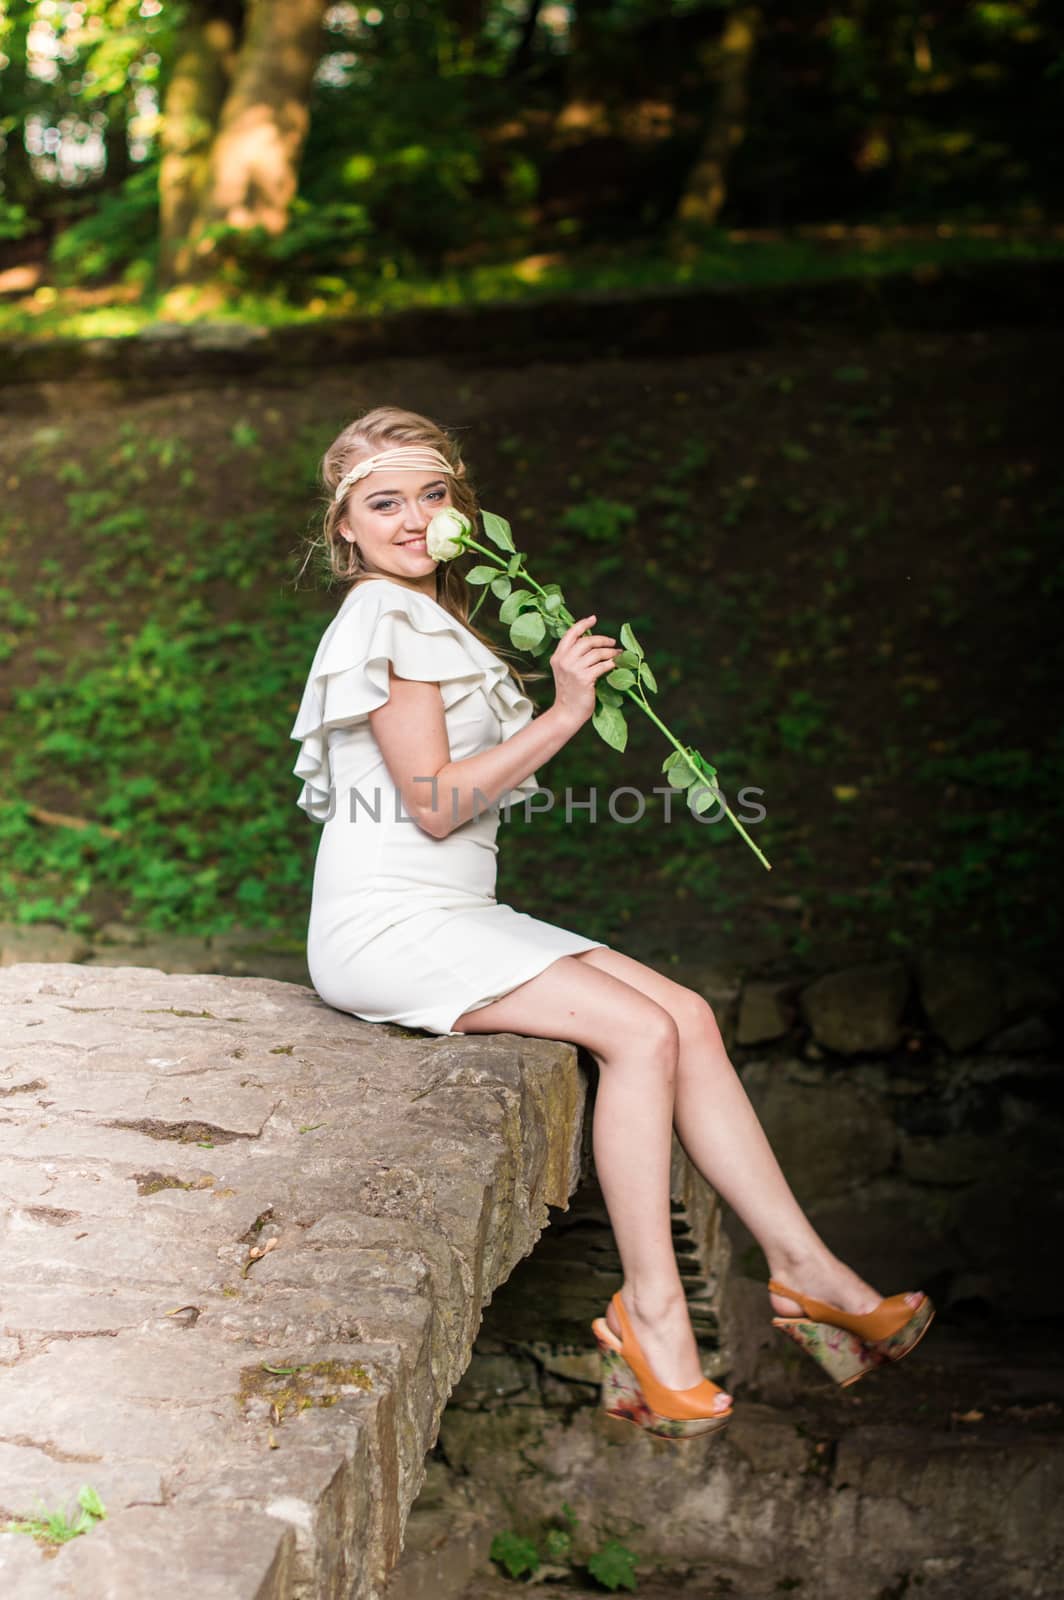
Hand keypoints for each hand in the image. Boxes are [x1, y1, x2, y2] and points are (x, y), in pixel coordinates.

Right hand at [549, 614, 620, 730]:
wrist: (567, 713)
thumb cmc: (569, 693)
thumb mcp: (566, 671)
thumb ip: (573, 656)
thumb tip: (592, 642)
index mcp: (557, 657)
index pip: (570, 634)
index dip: (583, 625)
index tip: (593, 619)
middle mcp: (564, 661)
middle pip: (586, 641)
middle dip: (602, 640)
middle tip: (612, 643)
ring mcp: (574, 670)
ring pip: (597, 653)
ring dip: (610, 652)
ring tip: (618, 654)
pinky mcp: (585, 679)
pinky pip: (603, 666)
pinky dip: (612, 664)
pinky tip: (617, 664)